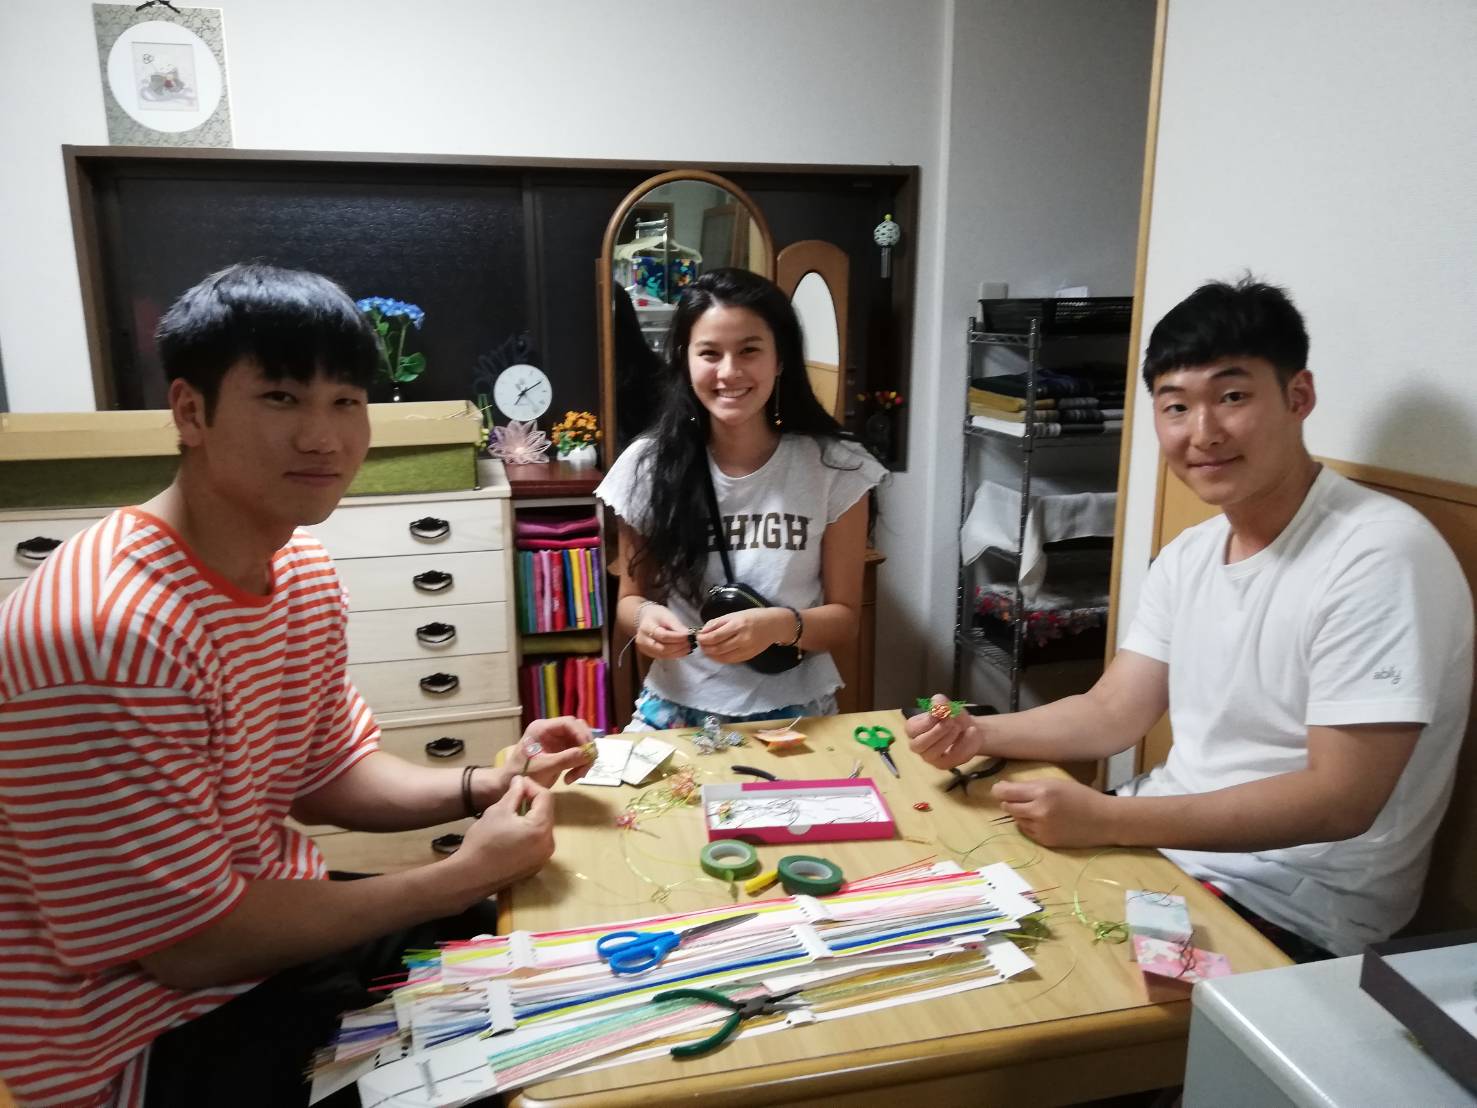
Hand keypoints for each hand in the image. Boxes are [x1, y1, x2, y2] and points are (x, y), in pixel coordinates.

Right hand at [452, 776, 555, 894]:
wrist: (471, 875)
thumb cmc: (483, 840)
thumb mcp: (498, 811)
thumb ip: (514, 793)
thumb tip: (521, 780)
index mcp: (541, 828)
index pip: (546, 797)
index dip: (532, 786)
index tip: (517, 783)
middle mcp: (549, 844)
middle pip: (546, 813)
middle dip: (532, 802)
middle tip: (515, 796)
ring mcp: (543, 858)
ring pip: (543, 828)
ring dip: (531, 817)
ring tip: (512, 814)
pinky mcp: (535, 867)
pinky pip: (538, 843)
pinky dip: (529, 833)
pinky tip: (513, 832)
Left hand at [517, 716, 596, 785]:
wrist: (511, 784)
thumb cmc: (522, 774)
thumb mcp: (543, 767)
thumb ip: (565, 759)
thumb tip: (588, 753)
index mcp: (542, 728)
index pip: (568, 723)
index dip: (581, 734)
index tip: (588, 750)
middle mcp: (552, 731)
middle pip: (578, 731)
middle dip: (585, 748)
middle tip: (587, 764)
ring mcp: (558, 740)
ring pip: (581, 743)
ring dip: (584, 759)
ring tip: (576, 776)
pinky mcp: (562, 750)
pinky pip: (578, 753)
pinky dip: (580, 764)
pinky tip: (572, 777)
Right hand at [635, 602, 692, 659]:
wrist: (647, 619)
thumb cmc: (657, 615)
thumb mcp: (667, 615)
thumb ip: (677, 625)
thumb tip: (688, 634)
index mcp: (646, 628)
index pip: (663, 636)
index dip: (677, 637)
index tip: (689, 635)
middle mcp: (643, 641)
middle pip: (662, 648)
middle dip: (679, 646)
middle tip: (691, 642)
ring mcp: (645, 649)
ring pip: (664, 655)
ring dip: (679, 652)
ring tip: (689, 647)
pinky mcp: (650, 654)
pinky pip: (664, 657)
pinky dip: (675, 655)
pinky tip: (684, 651)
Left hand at [696, 608, 792, 664]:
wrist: (774, 625)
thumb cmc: (753, 616)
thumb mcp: (734, 614)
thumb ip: (717, 623)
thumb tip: (702, 631)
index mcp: (738, 625)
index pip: (714, 636)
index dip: (703, 639)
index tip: (698, 637)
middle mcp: (742, 639)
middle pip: (717, 648)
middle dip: (705, 647)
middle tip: (701, 644)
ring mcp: (746, 649)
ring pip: (722, 657)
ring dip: (711, 655)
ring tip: (706, 649)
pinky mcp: (749, 656)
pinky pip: (730, 660)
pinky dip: (720, 659)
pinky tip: (716, 654)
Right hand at [906, 693, 983, 767]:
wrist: (970, 729)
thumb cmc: (953, 717)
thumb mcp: (948, 706)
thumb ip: (941, 703)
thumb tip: (937, 703)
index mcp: (914, 729)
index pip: (912, 729)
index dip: (927, 721)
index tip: (943, 712)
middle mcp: (918, 745)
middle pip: (917, 745)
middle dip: (936, 732)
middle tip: (951, 722)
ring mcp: (929, 757)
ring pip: (932, 753)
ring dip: (948, 738)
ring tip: (959, 727)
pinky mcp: (943, 764)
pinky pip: (950, 759)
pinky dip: (962, 745)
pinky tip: (970, 734)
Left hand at [992, 777, 1114, 848]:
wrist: (1104, 820)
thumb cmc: (1081, 796)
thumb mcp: (1056, 783)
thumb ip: (1030, 786)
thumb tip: (1004, 789)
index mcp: (1042, 792)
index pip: (1006, 792)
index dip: (999, 790)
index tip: (999, 789)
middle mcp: (1039, 811)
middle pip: (1007, 806)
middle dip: (1009, 801)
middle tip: (1019, 798)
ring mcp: (1042, 828)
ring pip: (1016, 819)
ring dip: (1020, 813)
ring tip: (1037, 809)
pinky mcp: (1046, 841)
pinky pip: (1027, 831)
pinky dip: (1029, 825)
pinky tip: (1044, 820)